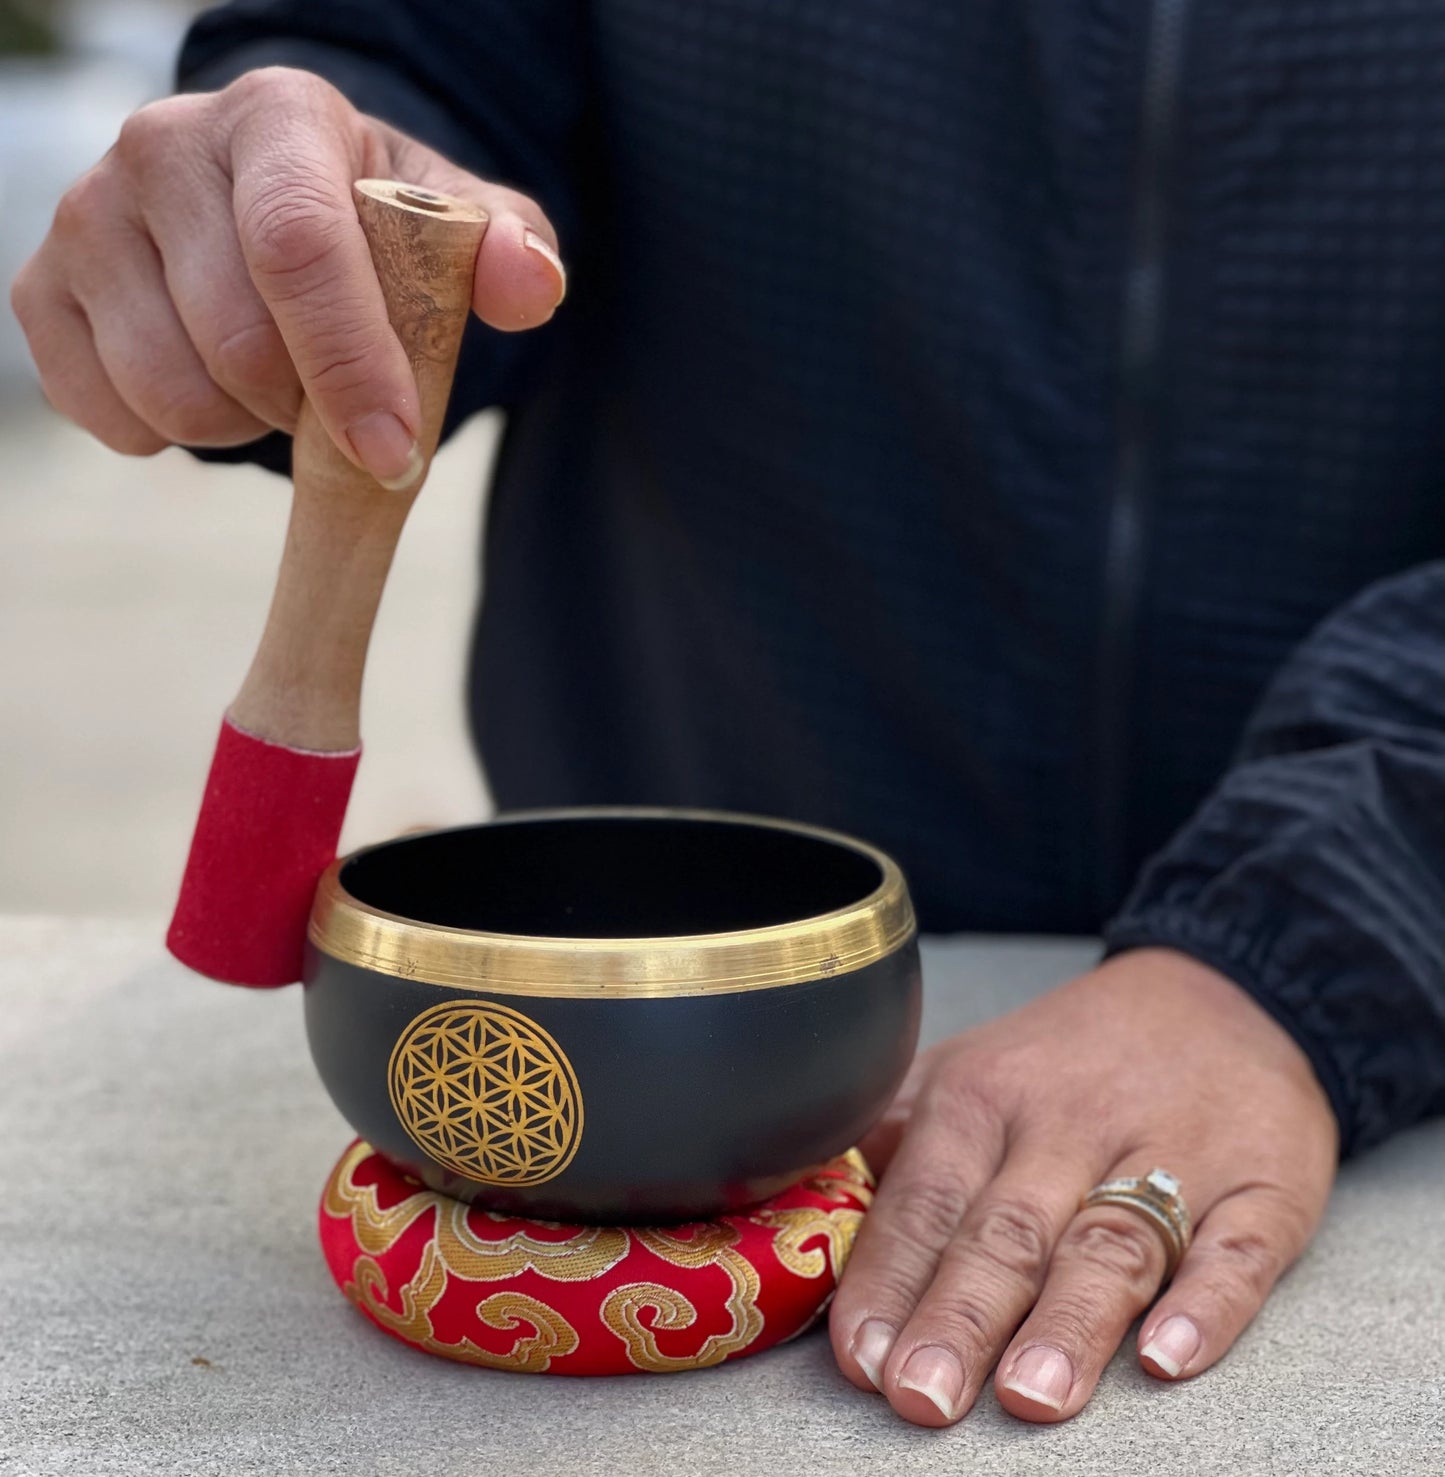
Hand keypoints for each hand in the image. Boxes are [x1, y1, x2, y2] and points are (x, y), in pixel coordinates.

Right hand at [10, 67, 564, 487]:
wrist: (265, 207)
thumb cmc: (371, 225)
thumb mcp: (450, 225)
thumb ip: (505, 249)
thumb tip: (530, 286)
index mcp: (277, 117)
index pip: (299, 246)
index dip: (349, 364)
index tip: (393, 450)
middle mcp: (162, 146)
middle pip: (236, 340)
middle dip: (307, 408)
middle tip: (337, 399)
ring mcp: (86, 216)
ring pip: (170, 393)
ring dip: (245, 426)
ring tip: (275, 384)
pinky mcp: (41, 289)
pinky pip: (109, 417)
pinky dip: (174, 437)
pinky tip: (209, 385)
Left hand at [830, 947, 1337, 1424]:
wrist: (1221, 995)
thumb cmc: (1067, 1058)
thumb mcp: (969, 1068)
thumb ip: (890, 1136)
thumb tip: (793, 1203)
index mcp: (984, 1096)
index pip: (924, 1198)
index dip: (890, 1278)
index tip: (860, 1357)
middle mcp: (1070, 1123)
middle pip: (1007, 1229)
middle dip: (960, 1315)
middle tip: (922, 1396)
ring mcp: (1171, 1153)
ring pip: (1110, 1243)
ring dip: (1069, 1322)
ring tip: (1030, 1396)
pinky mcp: (1261, 1183)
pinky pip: (1237, 1249)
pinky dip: (1206, 1305)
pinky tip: (1170, 1356)